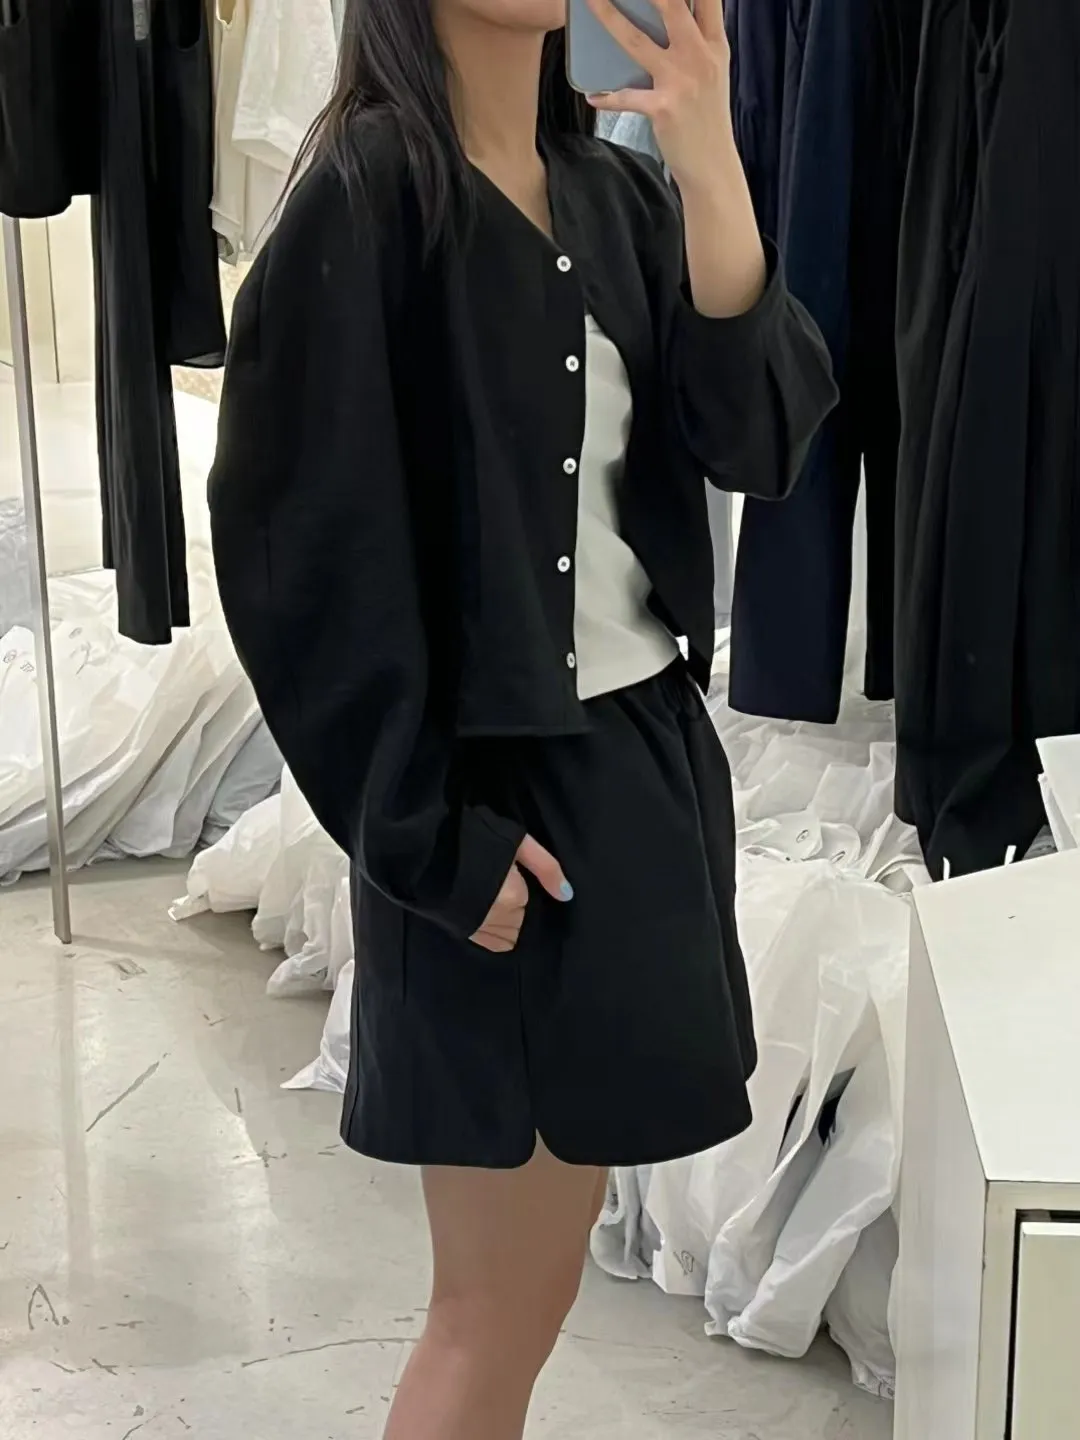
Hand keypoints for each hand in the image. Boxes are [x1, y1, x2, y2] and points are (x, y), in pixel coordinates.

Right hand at [471, 834, 572, 952]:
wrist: (426, 846)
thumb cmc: (475, 837)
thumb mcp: (517, 842)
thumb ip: (545, 868)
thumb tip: (567, 895)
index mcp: (513, 896)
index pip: (532, 903)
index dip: (525, 890)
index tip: (515, 877)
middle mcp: (498, 918)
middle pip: (520, 921)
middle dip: (516, 906)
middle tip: (502, 884)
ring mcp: (478, 927)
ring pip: (507, 934)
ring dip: (505, 921)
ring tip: (493, 898)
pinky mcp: (461, 931)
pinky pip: (490, 942)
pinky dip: (493, 932)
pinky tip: (486, 914)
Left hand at [585, 0, 734, 191]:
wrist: (713, 166)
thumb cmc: (706, 117)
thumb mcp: (712, 71)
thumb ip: (697, 40)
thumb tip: (670, 15)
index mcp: (715, 44)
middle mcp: (701, 56)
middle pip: (671, 4)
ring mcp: (682, 81)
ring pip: (637, 41)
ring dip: (609, 17)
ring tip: (589, 1)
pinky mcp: (663, 108)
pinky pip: (626, 96)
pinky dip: (607, 97)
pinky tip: (593, 95)